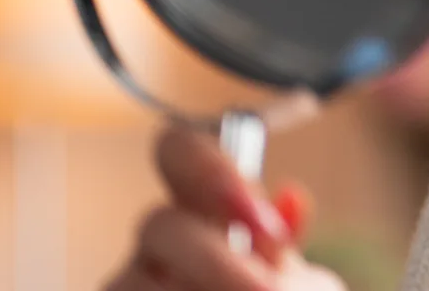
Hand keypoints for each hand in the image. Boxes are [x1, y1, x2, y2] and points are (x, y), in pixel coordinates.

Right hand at [104, 124, 344, 290]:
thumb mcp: (301, 288)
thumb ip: (285, 250)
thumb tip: (292, 198)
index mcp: (205, 210)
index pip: (177, 150)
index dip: (212, 172)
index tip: (266, 226)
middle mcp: (156, 246)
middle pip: (157, 225)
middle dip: (217, 263)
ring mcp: (127, 286)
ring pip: (128, 283)